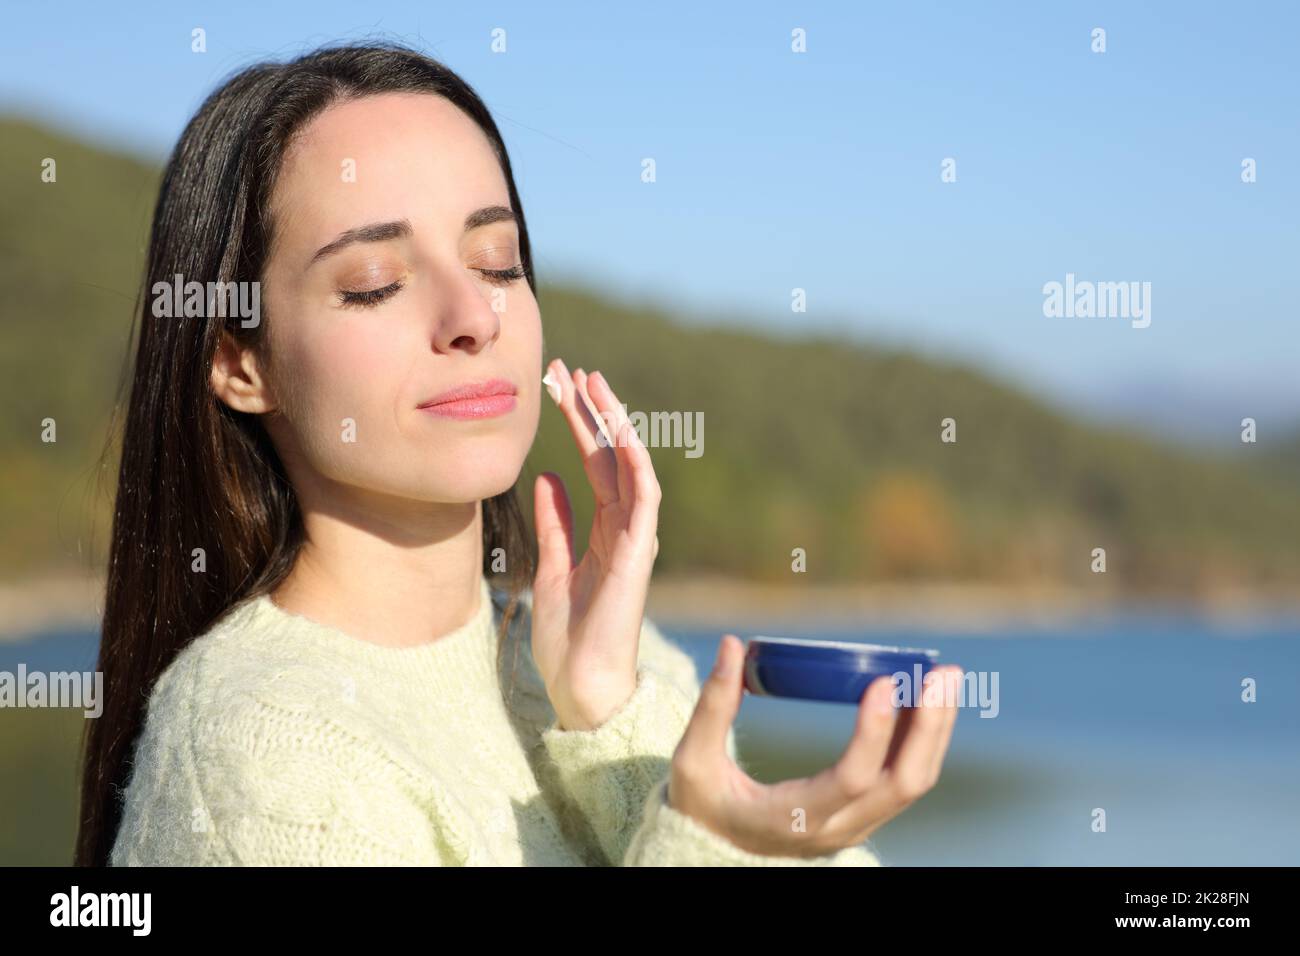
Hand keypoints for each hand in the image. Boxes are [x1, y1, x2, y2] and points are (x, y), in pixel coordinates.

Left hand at [531, 358, 661, 730]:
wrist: (581, 684)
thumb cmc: (566, 637)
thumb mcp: (550, 568)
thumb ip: (554, 523)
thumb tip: (546, 478)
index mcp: (604, 530)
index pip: (594, 463)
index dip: (579, 424)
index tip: (559, 387)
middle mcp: (624, 528)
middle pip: (611, 455)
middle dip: (591, 410)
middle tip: (569, 368)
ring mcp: (636, 538)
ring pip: (630, 466)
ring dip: (614, 423)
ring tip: (592, 383)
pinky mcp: (639, 553)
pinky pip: (645, 498)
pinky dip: (635, 463)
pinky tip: (620, 432)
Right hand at [668, 635, 962, 857]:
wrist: (714, 850)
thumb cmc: (702, 805)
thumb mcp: (693, 760)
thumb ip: (712, 705)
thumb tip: (731, 645)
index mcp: (793, 818)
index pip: (851, 779)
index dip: (873, 733)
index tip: (884, 683)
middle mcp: (835, 828)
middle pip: (902, 783)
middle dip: (930, 726)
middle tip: (941, 673)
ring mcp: (855, 825)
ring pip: (913, 782)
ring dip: (935, 730)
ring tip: (944, 678)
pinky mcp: (862, 814)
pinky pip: (905, 780)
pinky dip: (921, 739)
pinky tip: (924, 700)